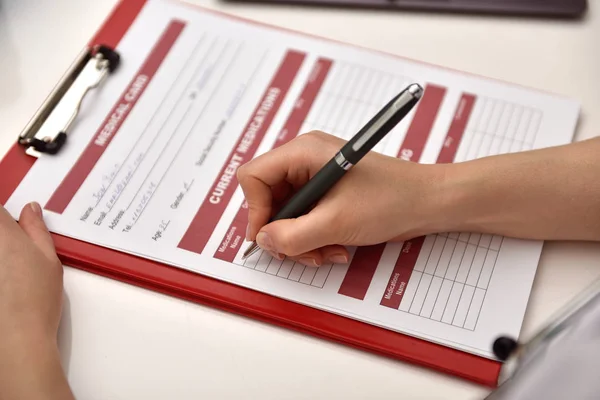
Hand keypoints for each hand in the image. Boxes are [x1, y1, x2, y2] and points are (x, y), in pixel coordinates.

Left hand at [0, 203, 72, 398]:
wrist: (14, 340)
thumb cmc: (35, 301)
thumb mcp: (49, 260)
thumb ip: (37, 230)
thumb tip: (30, 210)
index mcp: (1, 233)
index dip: (4, 218)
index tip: (11, 228)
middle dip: (2, 240)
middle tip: (11, 258)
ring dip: (0, 261)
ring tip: (7, 280)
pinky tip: (3, 291)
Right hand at [238, 131, 445, 265]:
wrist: (429, 202)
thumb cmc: (390, 201)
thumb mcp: (335, 223)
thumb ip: (292, 236)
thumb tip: (263, 241)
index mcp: (302, 152)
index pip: (254, 177)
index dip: (255, 210)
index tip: (270, 239)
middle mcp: (305, 160)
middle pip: (268, 199)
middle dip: (283, 232)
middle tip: (302, 253)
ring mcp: (316, 176)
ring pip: (286, 214)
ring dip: (301, 240)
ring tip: (326, 253)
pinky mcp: (328, 193)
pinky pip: (305, 218)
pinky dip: (314, 238)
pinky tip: (336, 247)